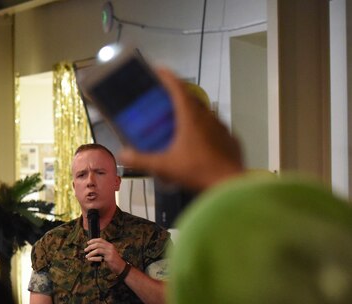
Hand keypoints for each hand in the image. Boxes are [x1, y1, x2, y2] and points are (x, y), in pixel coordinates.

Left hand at [84, 238, 125, 273]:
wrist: (121, 266)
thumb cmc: (113, 260)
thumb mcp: (109, 252)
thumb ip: (103, 249)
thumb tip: (92, 248)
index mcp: (110, 245)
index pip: (100, 240)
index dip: (93, 240)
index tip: (88, 243)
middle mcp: (110, 248)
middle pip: (98, 244)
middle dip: (90, 247)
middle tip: (85, 250)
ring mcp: (110, 253)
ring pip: (98, 250)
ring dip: (91, 253)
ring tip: (87, 256)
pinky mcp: (109, 259)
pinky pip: (99, 258)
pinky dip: (93, 258)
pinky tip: (90, 259)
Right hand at [119, 69, 243, 191]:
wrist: (230, 185)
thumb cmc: (199, 172)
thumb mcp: (164, 167)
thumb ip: (141, 160)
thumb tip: (123, 155)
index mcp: (191, 118)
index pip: (178, 89)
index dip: (167, 77)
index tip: (159, 70)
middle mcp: (208, 118)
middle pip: (191, 99)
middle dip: (177, 95)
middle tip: (165, 99)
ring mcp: (221, 128)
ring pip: (204, 113)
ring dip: (192, 112)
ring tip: (180, 121)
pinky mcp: (230, 139)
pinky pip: (215, 128)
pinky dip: (204, 129)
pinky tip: (198, 142)